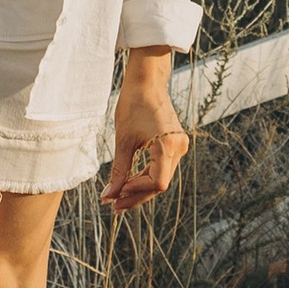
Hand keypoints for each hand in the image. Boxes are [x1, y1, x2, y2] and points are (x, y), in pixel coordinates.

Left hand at [102, 57, 188, 213]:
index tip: (114, 195)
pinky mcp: (175, 142)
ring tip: (118, 195)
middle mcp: (179, 148)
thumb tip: (108, 196)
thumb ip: (119, 171)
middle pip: (160, 183)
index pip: (157, 183)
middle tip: (114, 205)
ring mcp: (179, 145)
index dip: (135, 192)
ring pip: (161, 176)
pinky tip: (130, 181)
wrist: (147, 82)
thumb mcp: (123, 141)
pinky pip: (162, 166)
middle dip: (136, 195)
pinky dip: (146, 175)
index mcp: (168, 146)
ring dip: (141, 187)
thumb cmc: (133, 105)